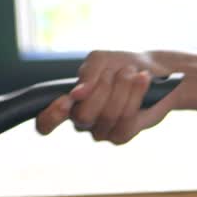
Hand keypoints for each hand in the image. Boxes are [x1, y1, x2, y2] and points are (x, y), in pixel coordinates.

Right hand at [36, 49, 179, 144]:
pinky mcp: (121, 136)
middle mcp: (81, 121)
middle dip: (102, 88)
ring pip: (107, 115)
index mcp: (69, 102)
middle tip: (115, 72)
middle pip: (82, 116)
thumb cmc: (118, 65)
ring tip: (130, 72)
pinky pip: (126, 120)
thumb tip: (76, 94)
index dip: (50, 117)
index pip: (46, 122)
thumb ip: (87, 73)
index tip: (64, 102)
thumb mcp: (100, 59)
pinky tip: (142, 80)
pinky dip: (135, 94)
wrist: (150, 69)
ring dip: (122, 88)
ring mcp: (101, 131)